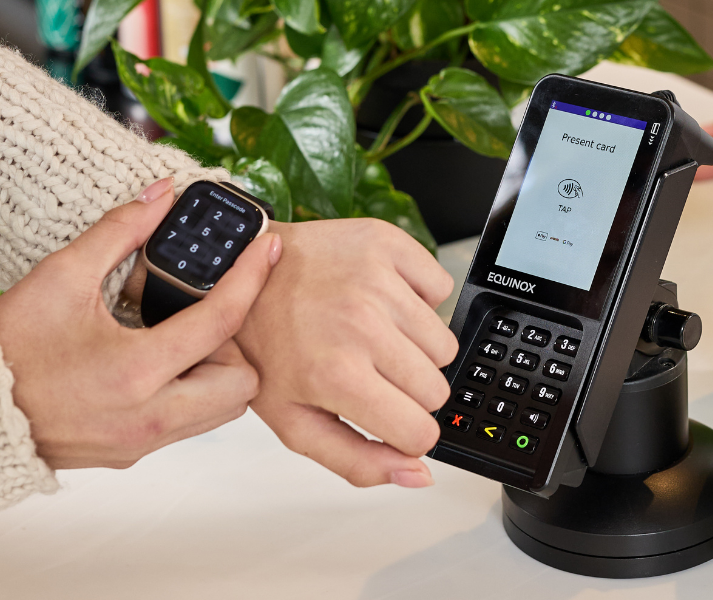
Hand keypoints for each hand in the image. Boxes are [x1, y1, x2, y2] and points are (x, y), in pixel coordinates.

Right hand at [0, 179, 281, 468]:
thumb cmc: (7, 348)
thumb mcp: (60, 278)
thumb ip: (118, 232)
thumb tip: (160, 194)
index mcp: (133, 371)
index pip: (220, 321)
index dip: (250, 278)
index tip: (267, 249)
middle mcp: (148, 417)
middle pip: (244, 382)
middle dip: (236, 346)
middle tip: (201, 319)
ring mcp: (143, 441)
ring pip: (224, 409)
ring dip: (219, 371)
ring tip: (179, 340)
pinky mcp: (133, 453)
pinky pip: (192, 423)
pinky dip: (194, 392)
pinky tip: (160, 364)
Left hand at [236, 219, 458, 488]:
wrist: (243, 275)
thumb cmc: (266, 347)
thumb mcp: (295, 421)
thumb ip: (358, 460)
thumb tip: (419, 473)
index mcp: (338, 376)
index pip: (421, 431)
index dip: (407, 430)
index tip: (387, 413)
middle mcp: (362, 325)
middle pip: (437, 389)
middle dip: (409, 389)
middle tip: (369, 369)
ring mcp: (377, 281)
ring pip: (445, 344)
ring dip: (414, 346)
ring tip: (371, 333)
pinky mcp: (388, 245)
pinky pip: (442, 289)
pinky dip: (420, 300)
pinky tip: (382, 300)